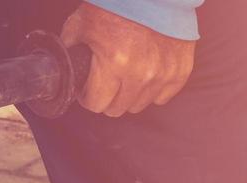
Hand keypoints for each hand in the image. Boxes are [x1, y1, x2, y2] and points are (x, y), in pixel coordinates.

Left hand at [60, 3, 195, 116]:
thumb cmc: (119, 2)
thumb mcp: (83, 21)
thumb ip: (70, 46)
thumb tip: (66, 65)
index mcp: (114, 63)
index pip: (96, 104)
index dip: (88, 96)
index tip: (88, 88)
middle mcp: (141, 74)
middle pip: (117, 109)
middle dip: (107, 97)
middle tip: (106, 81)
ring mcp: (163, 74)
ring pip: (138, 105)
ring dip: (129, 94)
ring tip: (126, 74)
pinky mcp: (180, 72)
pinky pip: (162, 97)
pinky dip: (152, 89)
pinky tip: (146, 73)